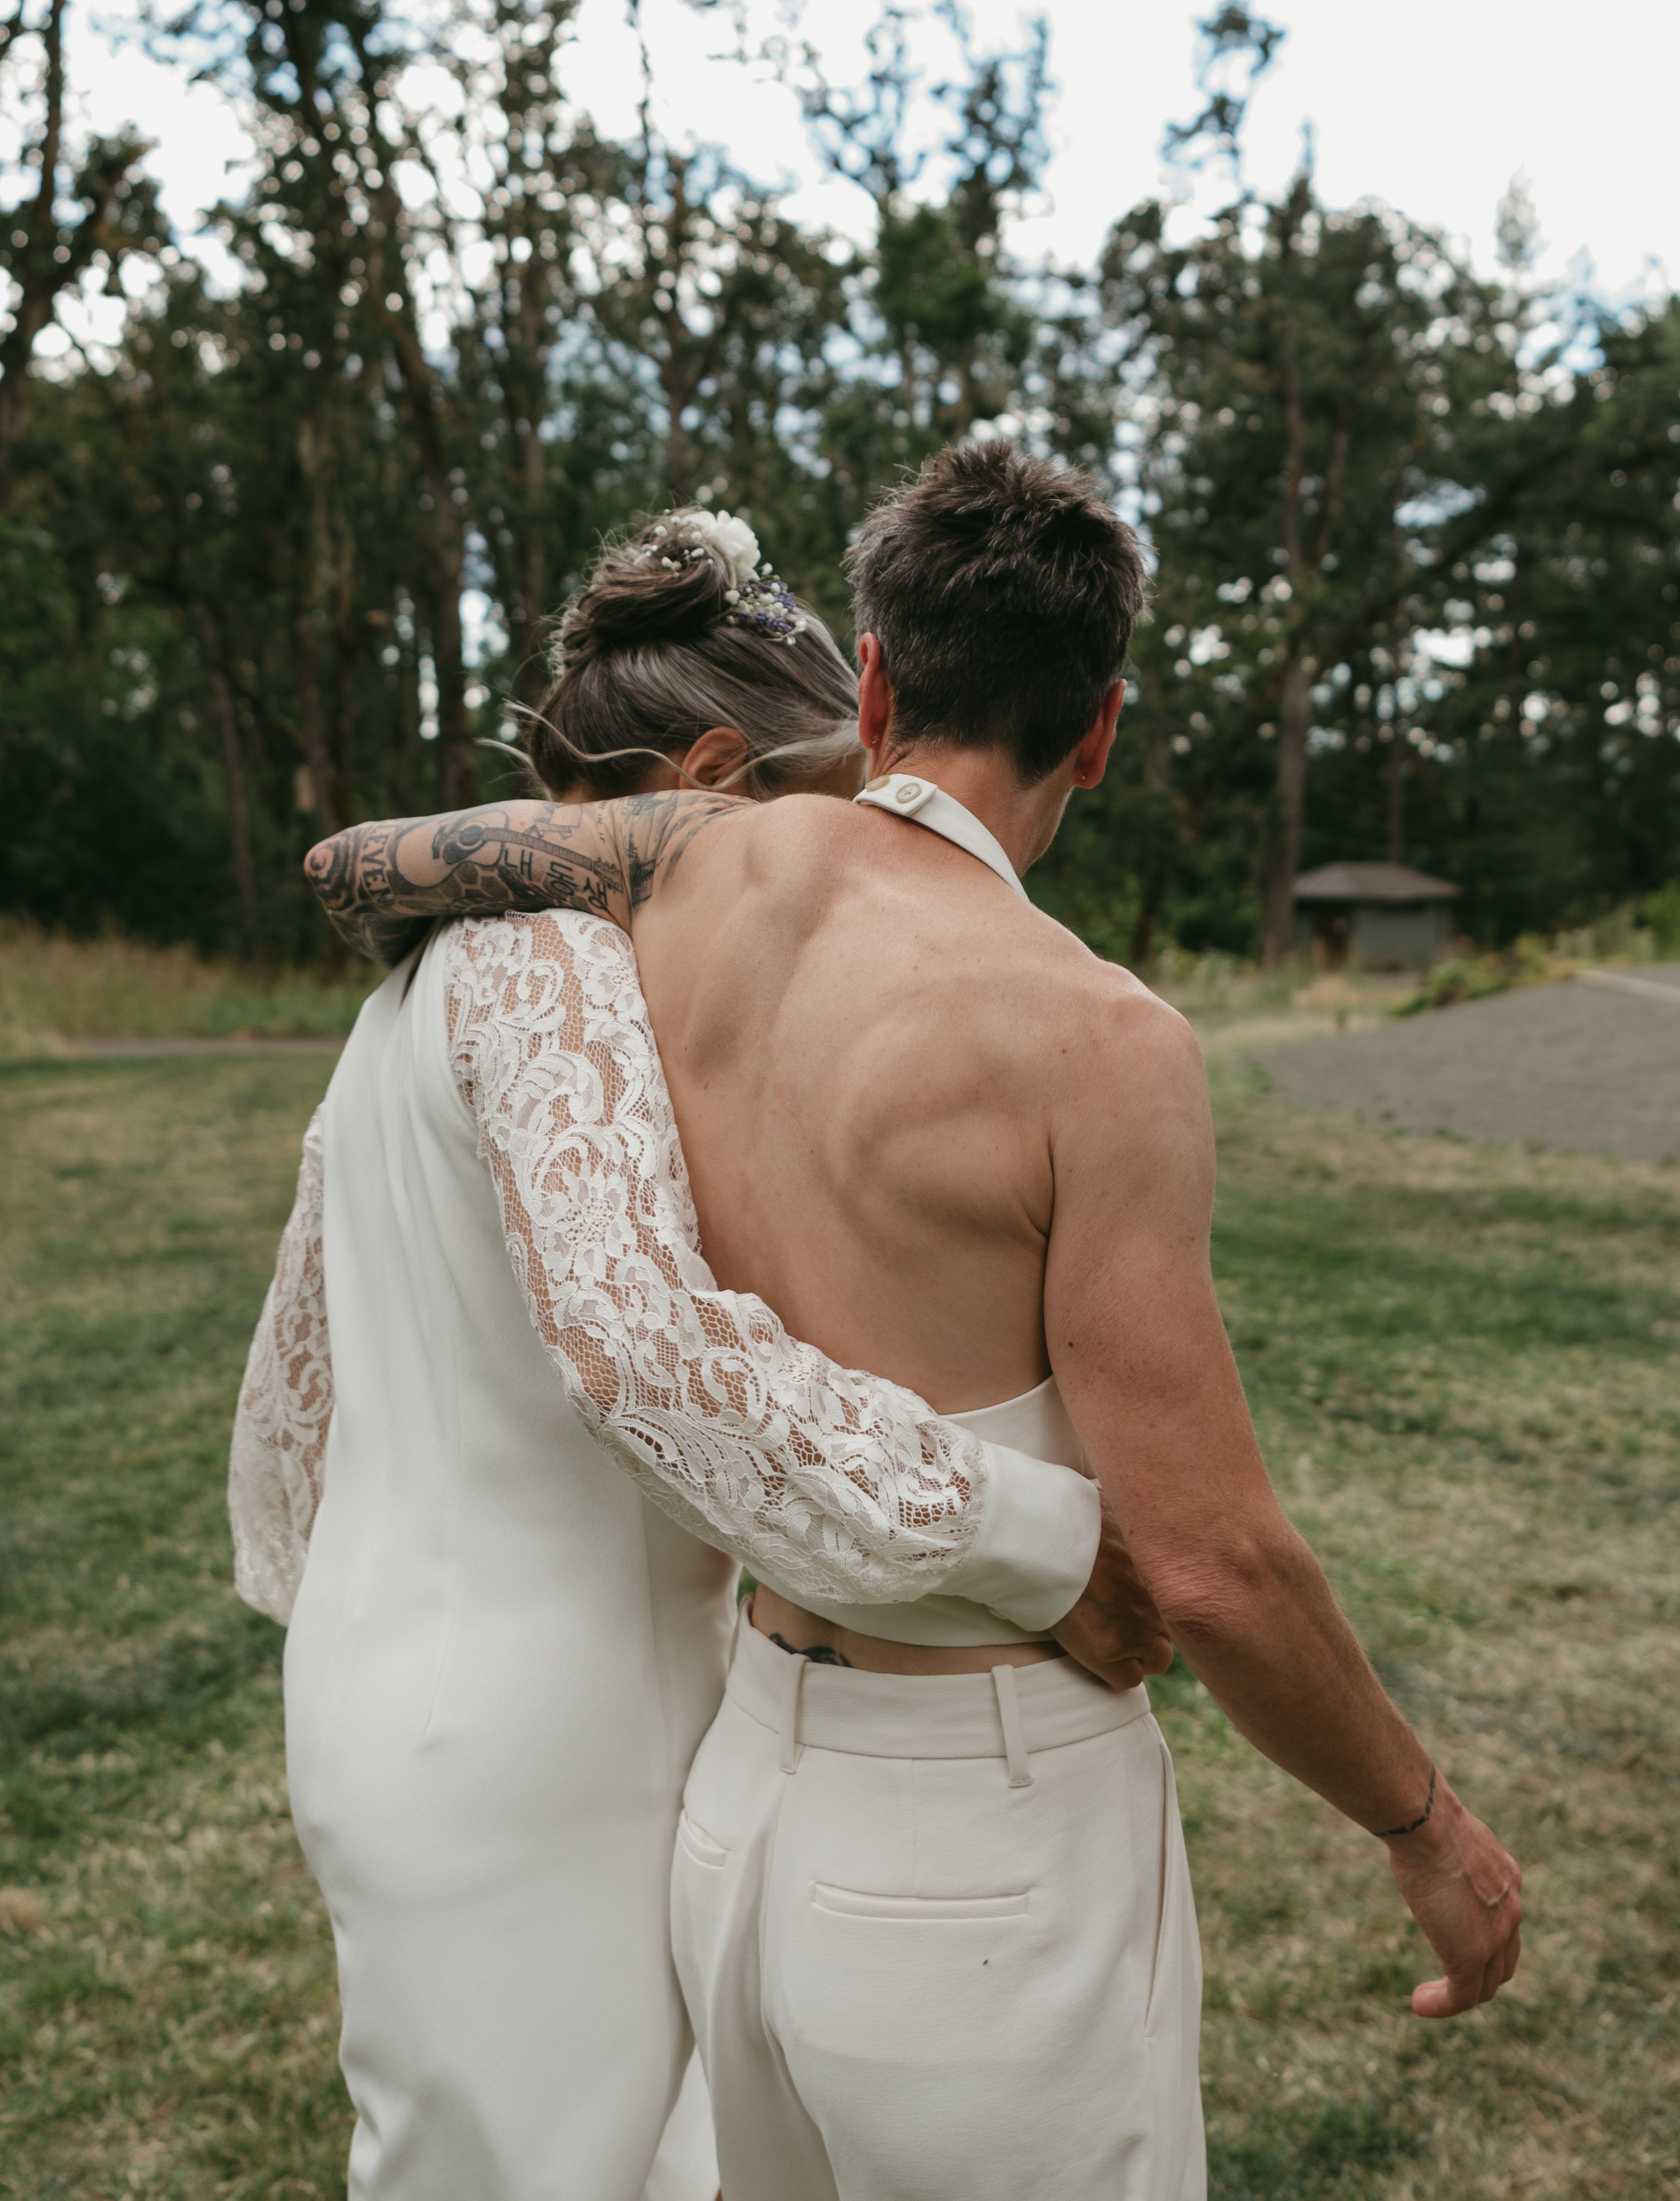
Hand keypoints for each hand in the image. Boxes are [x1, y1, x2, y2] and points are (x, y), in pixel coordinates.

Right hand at [1050, 1484, 1173, 1691]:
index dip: (1167, 1600)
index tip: (1145, 1594)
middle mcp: (1161, 1601)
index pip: (1192, 1598)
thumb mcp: (1116, 1504)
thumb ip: (1139, 1514)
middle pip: (1176, 1629)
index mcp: (1169, 1568)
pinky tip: (1097, 1647)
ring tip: (1113, 1632)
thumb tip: (1145, 1491)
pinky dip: (1116, 1669)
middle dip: (1156, 1624)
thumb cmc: (1069, 1516)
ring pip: (1159, 1658)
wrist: (1039, 1540)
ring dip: (1141, 1650)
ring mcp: (1138, 1629)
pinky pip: (1129, 1678)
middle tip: (1126, 1612)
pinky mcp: (1109, 1653)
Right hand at [1385, 1781, 1522, 2016]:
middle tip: (1447, 1983)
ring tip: (1427, 1999)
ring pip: (1485, 1985)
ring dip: (1457, 1997)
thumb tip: (1417, 1823)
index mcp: (1507, 1880)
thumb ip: (1443, 1842)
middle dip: (1478, 1977)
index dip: (1483, 1940)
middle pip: (1502, 1963)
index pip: (1504, 1924)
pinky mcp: (1470, 1956)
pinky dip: (1442, 2005)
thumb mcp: (1444, 1829)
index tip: (1451, 1940)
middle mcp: (1511, 1911)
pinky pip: (1462, 1997)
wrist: (1429, 1825)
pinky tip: (1419, 2004)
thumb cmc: (1424, 1816)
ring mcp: (1494, 1937)